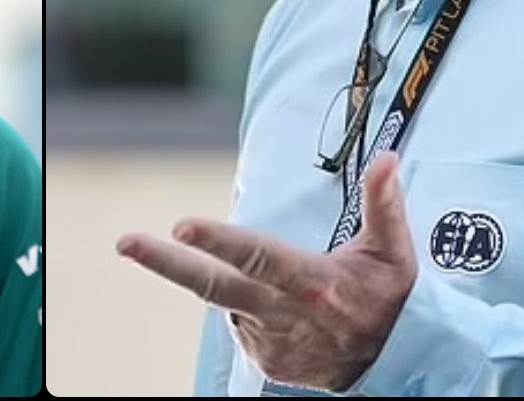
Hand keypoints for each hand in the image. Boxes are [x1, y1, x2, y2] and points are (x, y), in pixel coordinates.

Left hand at [115, 153, 416, 392]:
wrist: (398, 363)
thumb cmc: (391, 300)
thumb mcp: (394, 253)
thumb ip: (385, 204)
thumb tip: (386, 159)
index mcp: (310, 282)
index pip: (257, 256)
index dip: (218, 242)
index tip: (181, 227)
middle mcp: (284, 315)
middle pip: (213, 286)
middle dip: (165, 263)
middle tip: (125, 243)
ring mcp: (270, 342)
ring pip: (228, 299)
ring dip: (236, 282)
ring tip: (286, 285)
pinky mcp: (265, 362)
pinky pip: (241, 322)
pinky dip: (251, 307)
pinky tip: (283, 306)